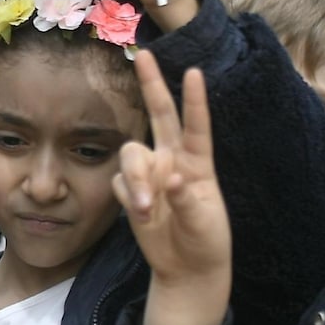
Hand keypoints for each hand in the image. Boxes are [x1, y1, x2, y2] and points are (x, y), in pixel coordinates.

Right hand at [118, 51, 230, 324]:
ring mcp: (150, 175)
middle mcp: (172, 161)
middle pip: (159, 116)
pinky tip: (142, 215)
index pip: (196, 126)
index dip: (195, 100)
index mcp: (198, 164)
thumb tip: (171, 180)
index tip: (195, 73)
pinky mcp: (131, 191)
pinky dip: (129, 197)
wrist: (186, 268)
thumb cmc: (205, 241)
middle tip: (143, 56)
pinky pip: (119, 183)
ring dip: (136, 180)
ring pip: (130, 155)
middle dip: (151, 85)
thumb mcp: (205, 222)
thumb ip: (188, 200)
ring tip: (148, 210)